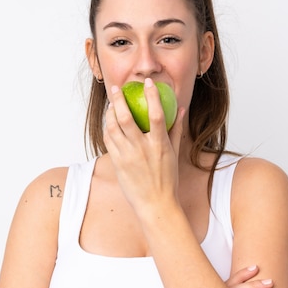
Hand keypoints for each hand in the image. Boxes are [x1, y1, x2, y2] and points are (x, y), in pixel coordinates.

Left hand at [103, 78, 184, 213]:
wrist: (155, 204)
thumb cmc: (167, 179)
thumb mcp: (175, 153)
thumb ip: (176, 129)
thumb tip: (180, 109)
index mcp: (159, 144)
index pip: (156, 114)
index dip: (152, 96)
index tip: (148, 82)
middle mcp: (142, 149)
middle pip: (126, 117)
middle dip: (119, 100)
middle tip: (117, 89)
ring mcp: (127, 156)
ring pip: (113, 128)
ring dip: (110, 113)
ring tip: (111, 105)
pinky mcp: (117, 163)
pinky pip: (109, 141)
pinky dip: (107, 129)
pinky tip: (109, 123)